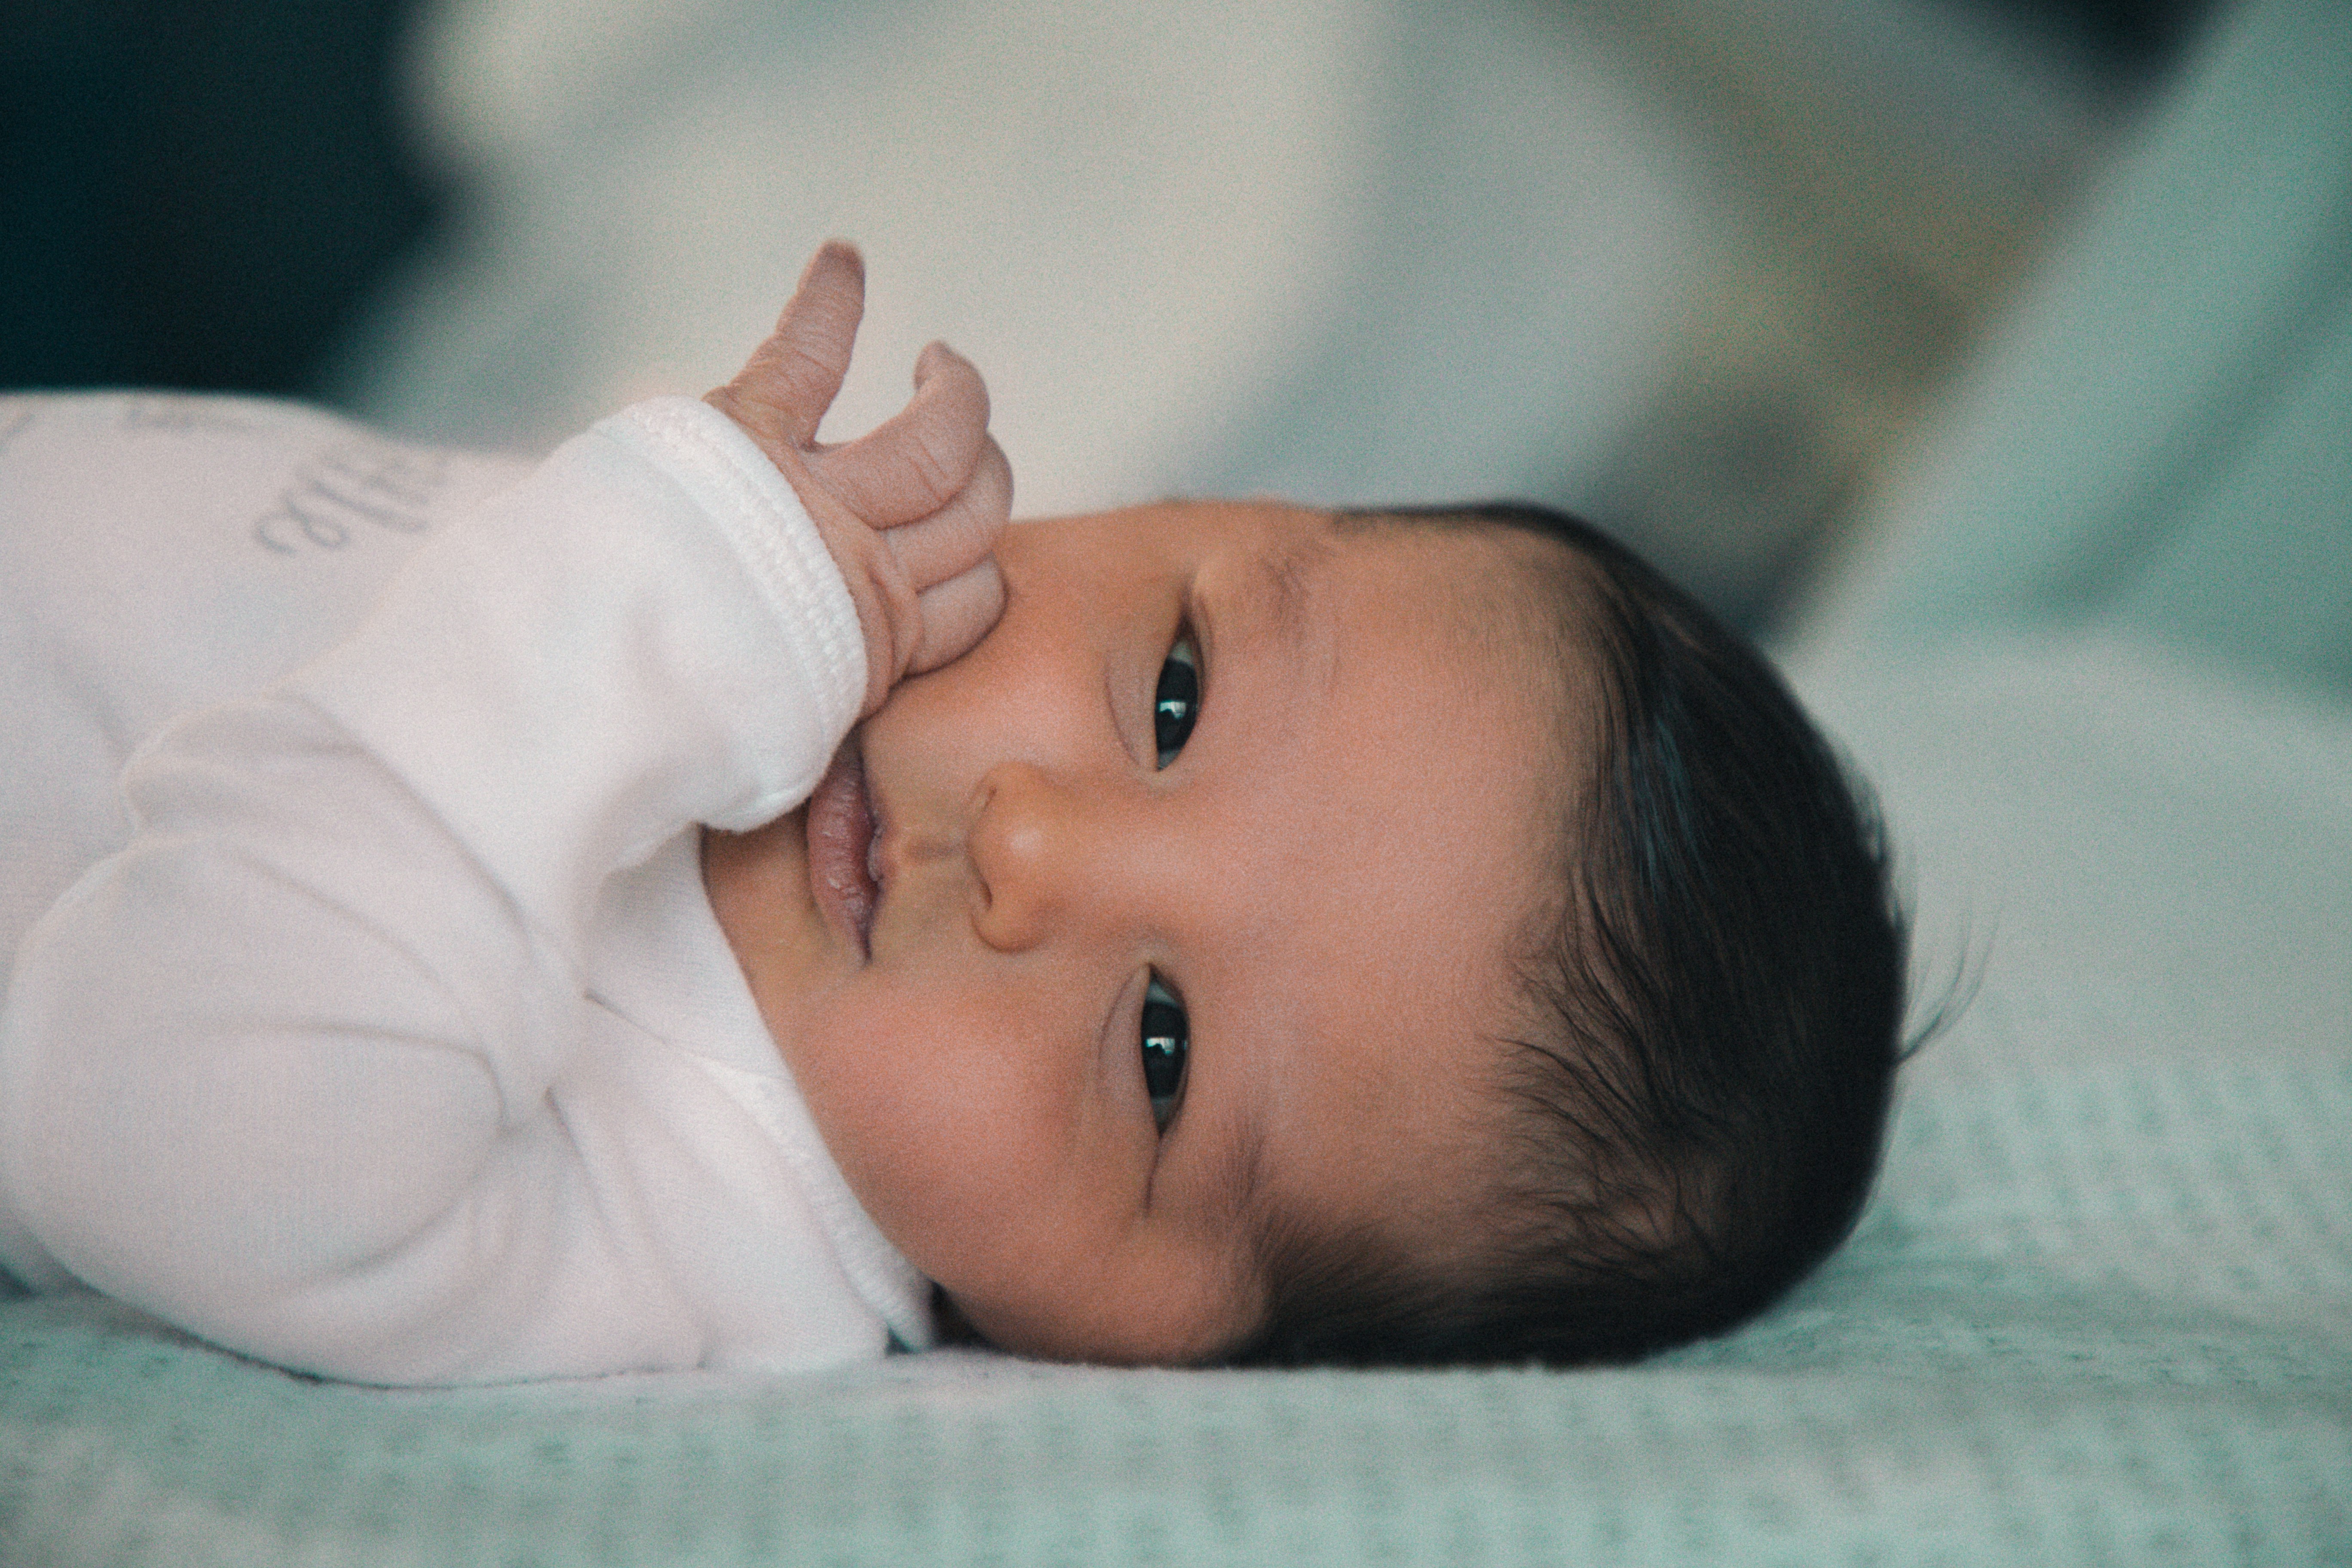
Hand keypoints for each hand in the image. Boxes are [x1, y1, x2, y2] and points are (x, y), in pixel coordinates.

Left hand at [707, 242, 1012, 717]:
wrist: (588, 691)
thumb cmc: (671, 730)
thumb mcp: (774, 746)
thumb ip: (818, 710)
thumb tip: (827, 715)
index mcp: (876, 649)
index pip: (977, 600)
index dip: (974, 576)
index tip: (956, 559)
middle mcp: (866, 568)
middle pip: (979, 511)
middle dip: (987, 474)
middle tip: (963, 442)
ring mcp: (813, 496)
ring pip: (939, 436)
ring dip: (953, 393)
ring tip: (941, 367)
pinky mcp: (747, 432)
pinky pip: (808, 353)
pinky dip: (829, 302)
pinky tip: (844, 259)